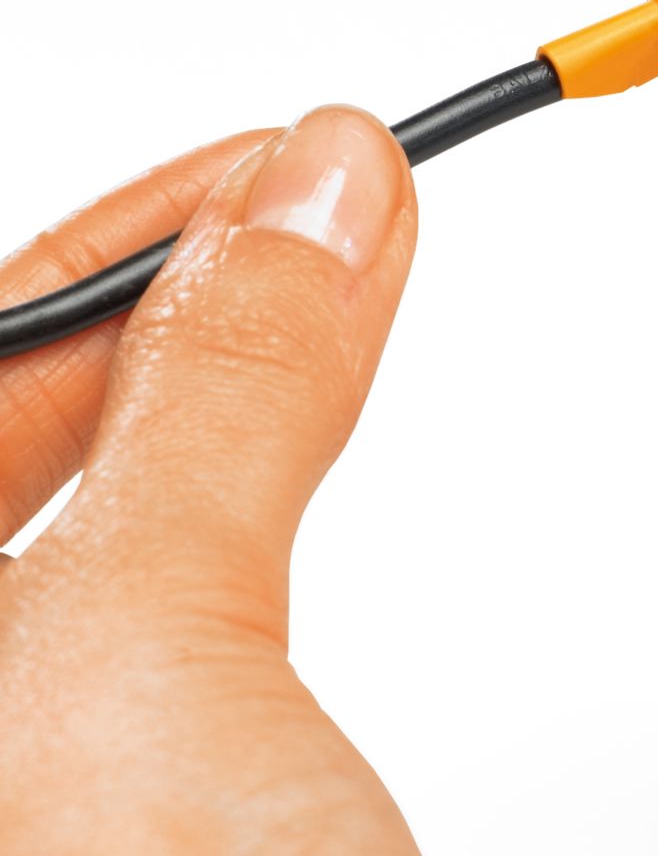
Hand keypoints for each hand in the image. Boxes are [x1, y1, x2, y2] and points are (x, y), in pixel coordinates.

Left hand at [0, 108, 419, 852]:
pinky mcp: (115, 808)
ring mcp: (31, 765)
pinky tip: (286, 469)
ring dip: (215, 400)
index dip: (114, 246)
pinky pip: (160, 609)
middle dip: (180, 308)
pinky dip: (241, 506)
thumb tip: (319, 190)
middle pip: (26, 427)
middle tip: (328, 216)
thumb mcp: (148, 657)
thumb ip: (225, 407)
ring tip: (328, 309)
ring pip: (99, 519)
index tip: (270, 166)